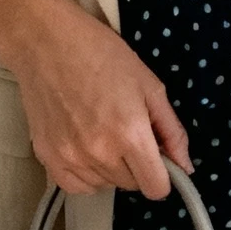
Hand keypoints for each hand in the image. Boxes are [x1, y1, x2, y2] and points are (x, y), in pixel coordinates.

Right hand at [0, 0, 190, 199]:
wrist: (45, 41)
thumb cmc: (101, 54)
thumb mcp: (149, 85)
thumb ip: (172, 131)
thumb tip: (185, 167)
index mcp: (130, 134)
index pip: (156, 188)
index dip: (163, 175)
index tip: (157, 157)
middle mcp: (100, 153)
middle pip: (131, 185)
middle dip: (136, 165)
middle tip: (125, 131)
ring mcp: (70, 158)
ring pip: (104, 185)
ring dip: (110, 168)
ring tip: (102, 132)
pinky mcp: (47, 157)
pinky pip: (76, 186)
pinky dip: (86, 174)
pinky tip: (86, 149)